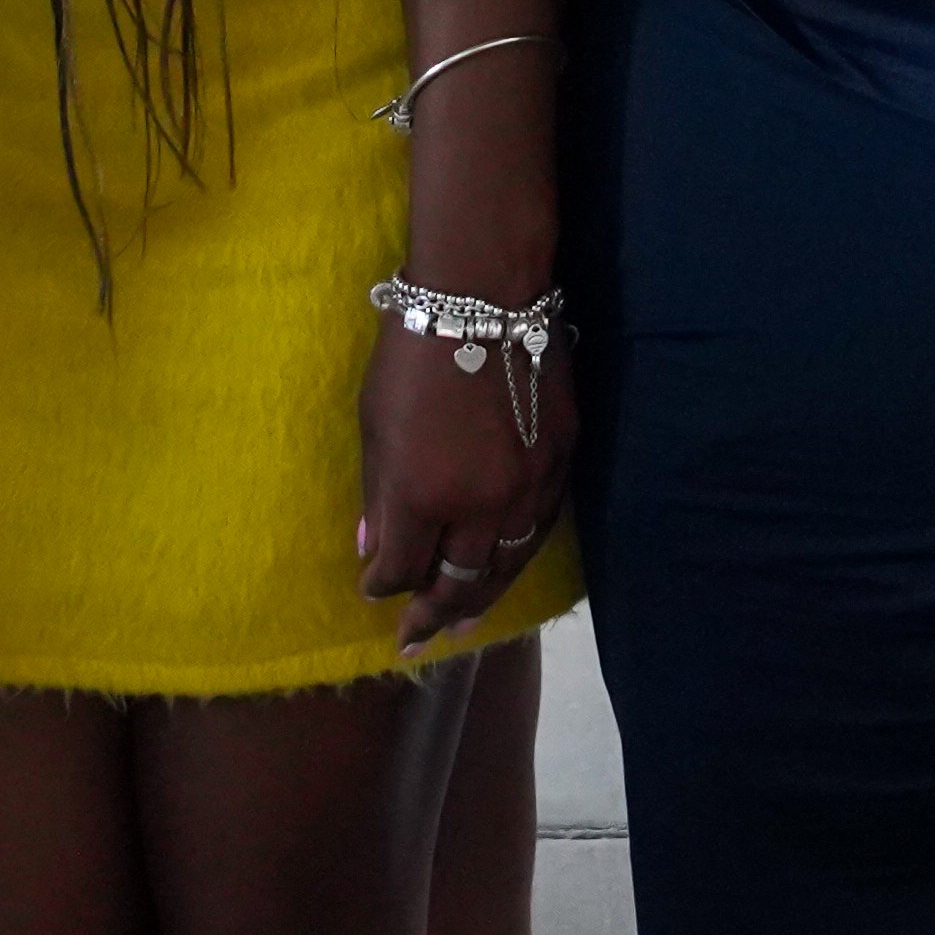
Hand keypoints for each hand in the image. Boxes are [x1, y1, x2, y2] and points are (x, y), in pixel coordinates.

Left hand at [355, 302, 567, 655]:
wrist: (485, 294)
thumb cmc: (411, 352)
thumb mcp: (374, 423)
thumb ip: (377, 493)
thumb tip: (374, 546)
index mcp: (422, 497)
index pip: (402, 570)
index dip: (383, 587)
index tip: (373, 589)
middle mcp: (480, 507)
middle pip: (459, 582)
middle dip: (433, 614)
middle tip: (418, 639)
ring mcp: (528, 489)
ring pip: (508, 565)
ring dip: (483, 598)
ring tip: (465, 623)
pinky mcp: (561, 464)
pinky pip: (539, 529)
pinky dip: (518, 556)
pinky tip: (506, 567)